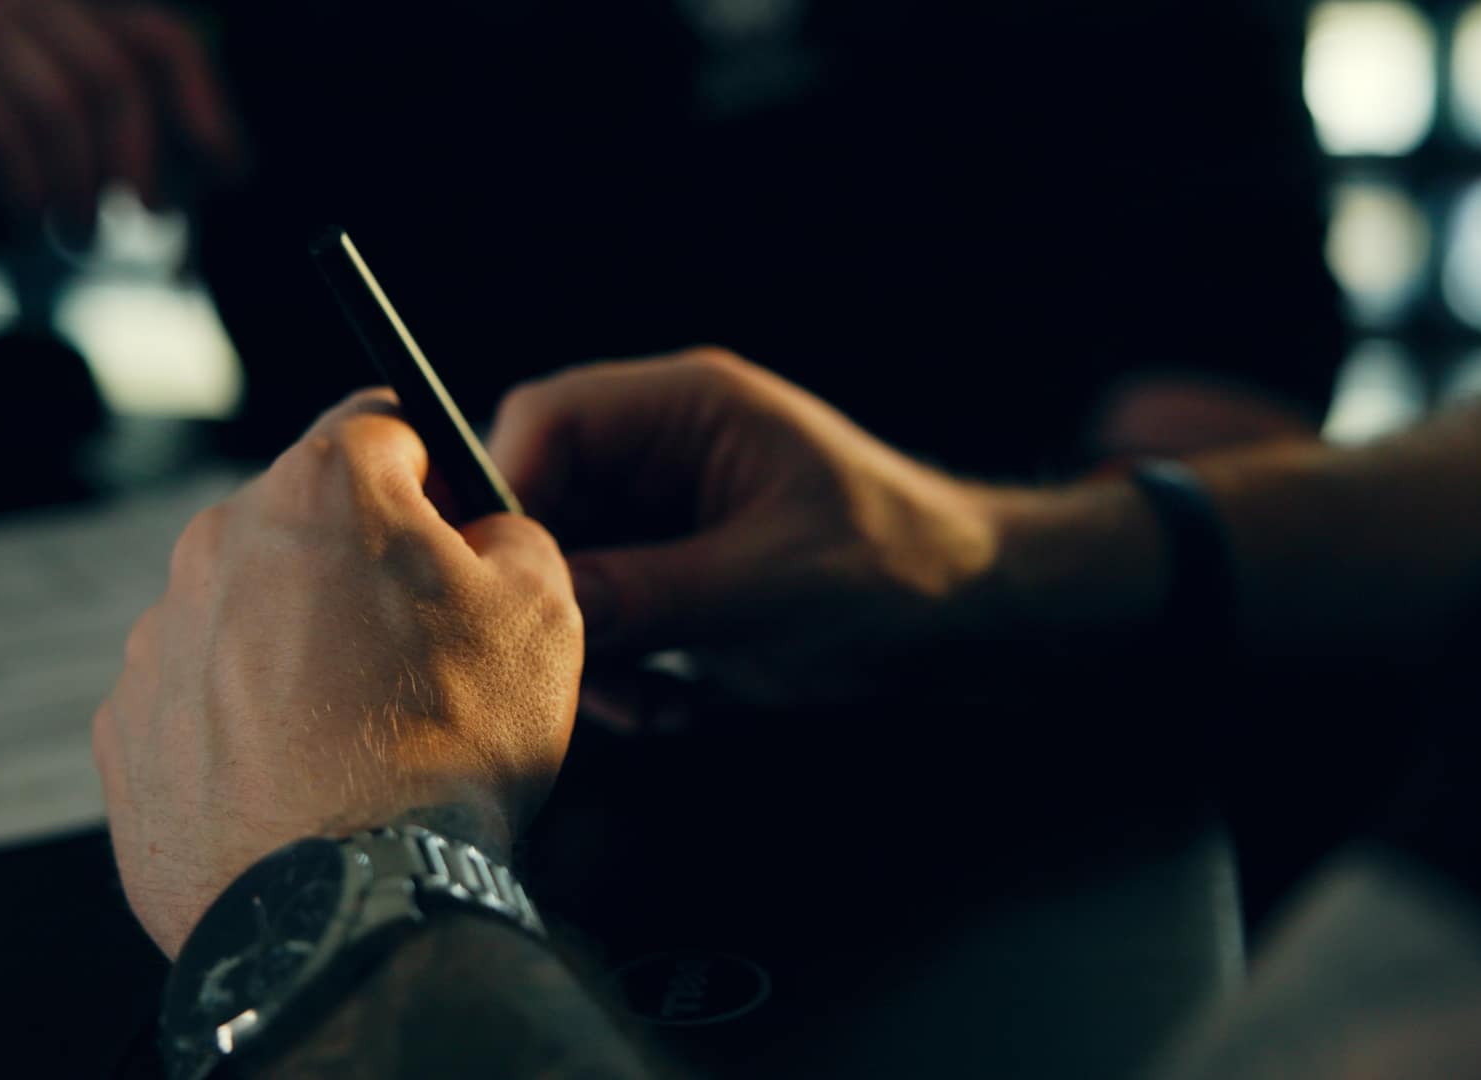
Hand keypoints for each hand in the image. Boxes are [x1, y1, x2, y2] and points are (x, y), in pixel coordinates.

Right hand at [0, 0, 242, 221]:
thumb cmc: (20, 167)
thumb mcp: (105, 158)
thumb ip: (169, 153)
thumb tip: (237, 168)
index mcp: (89, 14)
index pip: (167, 39)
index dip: (206, 103)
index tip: (229, 173)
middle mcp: (39, 4)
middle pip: (118, 75)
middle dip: (144, 157)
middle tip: (150, 218)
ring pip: (64, 108)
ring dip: (85, 188)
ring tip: (84, 238)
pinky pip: (12, 132)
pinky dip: (34, 191)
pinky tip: (33, 225)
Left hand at [94, 391, 582, 956]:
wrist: (348, 902)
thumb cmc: (446, 749)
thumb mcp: (545, 612)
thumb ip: (514, 536)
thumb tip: (483, 538)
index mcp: (320, 492)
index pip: (382, 426)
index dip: (434, 472)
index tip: (452, 523)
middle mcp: (218, 548)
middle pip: (306, 526)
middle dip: (360, 570)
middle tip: (420, 651)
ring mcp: (158, 643)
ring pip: (249, 615)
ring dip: (300, 649)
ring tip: (361, 734)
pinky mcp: (128, 734)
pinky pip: (201, 701)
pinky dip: (248, 724)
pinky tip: (304, 779)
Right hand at [486, 347, 1006, 705]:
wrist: (978, 623)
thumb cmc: (900, 574)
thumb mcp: (767, 588)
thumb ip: (647, 593)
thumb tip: (537, 604)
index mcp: (689, 410)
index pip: (549, 420)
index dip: (504, 493)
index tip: (501, 581)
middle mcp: (667, 452)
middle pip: (544, 504)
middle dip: (554, 594)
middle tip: (577, 670)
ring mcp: (669, 515)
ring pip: (568, 572)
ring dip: (592, 649)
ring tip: (646, 704)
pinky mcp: (678, 575)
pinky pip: (609, 616)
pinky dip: (626, 672)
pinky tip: (674, 708)